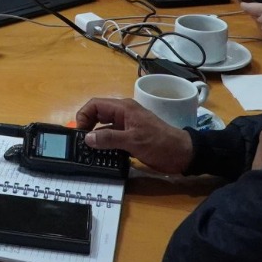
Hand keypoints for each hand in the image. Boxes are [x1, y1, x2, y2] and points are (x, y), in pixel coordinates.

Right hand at [75, 97, 193, 174]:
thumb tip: (87, 138)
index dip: (83, 116)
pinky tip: (101, 156)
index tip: (79, 133)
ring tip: (87, 152)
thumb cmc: (159, 144)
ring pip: (104, 128)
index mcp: (123, 108)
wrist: (182, 154)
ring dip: (95, 138)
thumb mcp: (133, 141)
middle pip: (97, 115)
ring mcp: (127, 127)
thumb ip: (109, 138)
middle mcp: (123, 115)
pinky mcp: (130, 138)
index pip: (95, 105)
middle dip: (87, 127)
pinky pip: (112, 138)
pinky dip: (105, 145)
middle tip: (80, 144)